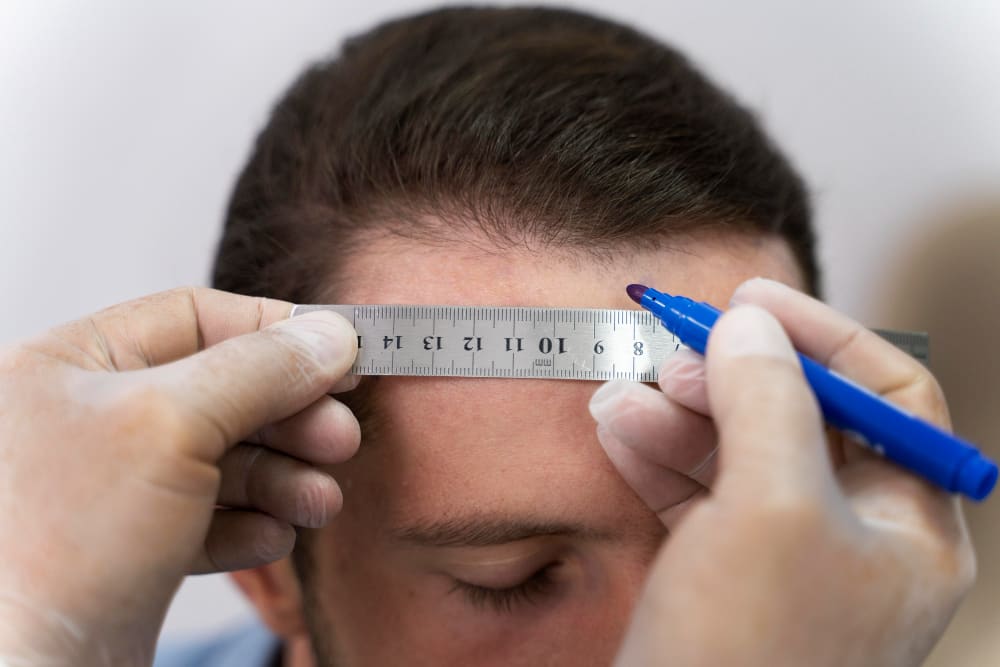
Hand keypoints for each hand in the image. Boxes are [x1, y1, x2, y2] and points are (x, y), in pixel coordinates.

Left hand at [0, 288, 359, 665]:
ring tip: (320, 502)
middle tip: (343, 440)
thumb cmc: (69, 542)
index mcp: (72, 364)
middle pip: (221, 391)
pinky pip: (207, 517)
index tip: (343, 353)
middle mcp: (89, 418)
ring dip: (283, 478)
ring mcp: (110, 486)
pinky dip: (250, 524)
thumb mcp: (174, 424)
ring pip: (222, 459)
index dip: (277, 332)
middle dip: (290, 418)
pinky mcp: (130, 547)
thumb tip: (332, 335)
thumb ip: (260, 370)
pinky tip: (272, 538)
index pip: (196, 318)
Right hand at [591, 278, 974, 665]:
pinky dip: (659, 458)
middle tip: (677, 349)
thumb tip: (749, 325)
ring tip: (627, 390)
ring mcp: (787, 562)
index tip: (751, 299)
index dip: (825, 336)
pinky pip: (698, 496)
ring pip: (740, 454)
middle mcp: (857, 541)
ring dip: (683, 415)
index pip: (890, 395)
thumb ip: (769, 397)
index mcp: (910, 528)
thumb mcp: (771, 503)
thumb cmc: (749, 650)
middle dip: (736, 377)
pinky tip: (618, 428)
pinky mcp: (725, 579)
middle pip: (804, 418)